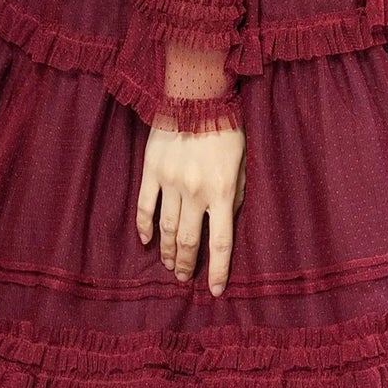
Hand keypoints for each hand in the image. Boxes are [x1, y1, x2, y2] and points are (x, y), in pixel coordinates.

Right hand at [137, 121, 246, 293]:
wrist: (196, 97)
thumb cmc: (227, 130)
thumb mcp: (242, 165)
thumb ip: (235, 196)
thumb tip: (226, 223)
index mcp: (221, 192)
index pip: (220, 242)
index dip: (218, 270)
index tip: (215, 290)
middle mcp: (195, 192)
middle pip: (188, 241)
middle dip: (186, 264)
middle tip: (184, 277)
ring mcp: (170, 182)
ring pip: (166, 229)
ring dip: (167, 252)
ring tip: (169, 265)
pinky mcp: (152, 171)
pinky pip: (145, 206)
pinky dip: (145, 227)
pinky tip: (147, 241)